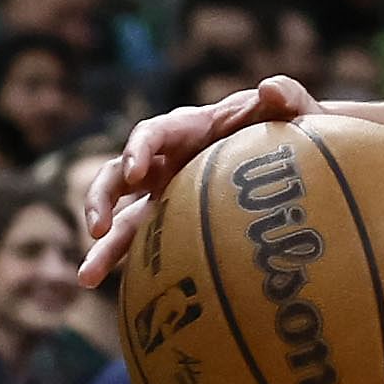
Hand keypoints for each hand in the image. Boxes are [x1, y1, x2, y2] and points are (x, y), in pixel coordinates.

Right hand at [83, 74, 317, 284]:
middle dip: (101, 198)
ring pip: (122, 218)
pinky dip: (130, 265)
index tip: (135, 171)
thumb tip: (270, 89)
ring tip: (86, 278)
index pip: (152, 133)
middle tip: (97, 228)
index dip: (139, 149)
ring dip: (103, 246)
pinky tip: (119, 294)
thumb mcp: (294, 111)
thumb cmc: (292, 129)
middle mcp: (166, 161)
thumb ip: (287, 97)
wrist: (297, 159)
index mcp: (188, 129)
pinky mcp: (173, 223)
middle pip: (119, 175)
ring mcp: (166, 194)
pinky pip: (145, 243)